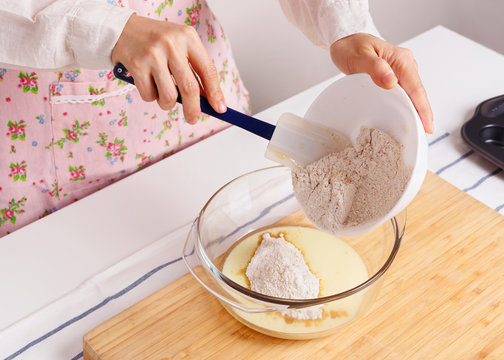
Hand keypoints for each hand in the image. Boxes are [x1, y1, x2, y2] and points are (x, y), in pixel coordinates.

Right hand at [111, 14, 225, 123]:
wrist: (121, 29)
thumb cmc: (156, 41)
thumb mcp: (179, 46)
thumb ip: (193, 69)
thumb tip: (208, 100)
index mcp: (188, 37)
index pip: (208, 70)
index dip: (215, 93)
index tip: (220, 109)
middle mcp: (172, 44)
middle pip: (190, 88)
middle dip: (193, 109)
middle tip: (193, 118)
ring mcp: (153, 54)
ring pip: (169, 97)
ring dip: (167, 103)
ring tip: (162, 92)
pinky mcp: (137, 65)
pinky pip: (150, 96)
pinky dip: (150, 96)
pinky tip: (147, 83)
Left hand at [330, 33, 433, 133]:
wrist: (347, 41)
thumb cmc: (352, 47)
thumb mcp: (359, 57)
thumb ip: (374, 68)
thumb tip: (391, 81)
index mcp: (401, 60)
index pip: (416, 88)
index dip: (423, 108)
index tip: (427, 125)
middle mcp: (406, 65)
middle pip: (418, 93)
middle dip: (422, 113)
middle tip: (423, 134)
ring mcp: (402, 71)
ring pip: (412, 94)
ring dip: (415, 111)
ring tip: (416, 130)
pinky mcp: (396, 76)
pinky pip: (404, 93)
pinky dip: (406, 105)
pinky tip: (406, 117)